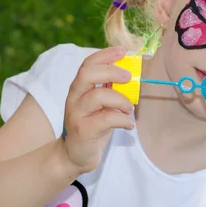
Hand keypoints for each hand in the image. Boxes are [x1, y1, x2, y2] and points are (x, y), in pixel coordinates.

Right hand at [61, 46, 132, 173]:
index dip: (105, 55)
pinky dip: (123, 120)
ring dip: (121, 100)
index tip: (122, 51)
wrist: (74, 155)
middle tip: (128, 77)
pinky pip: (106, 119)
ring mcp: (76, 114)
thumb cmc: (92, 125)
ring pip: (98, 97)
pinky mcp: (83, 131)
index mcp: (79, 88)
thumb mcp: (100, 105)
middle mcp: (74, 98)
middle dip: (111, 72)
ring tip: (130, 109)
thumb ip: (110, 89)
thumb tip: (131, 74)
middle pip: (87, 75)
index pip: (87, 64)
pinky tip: (129, 125)